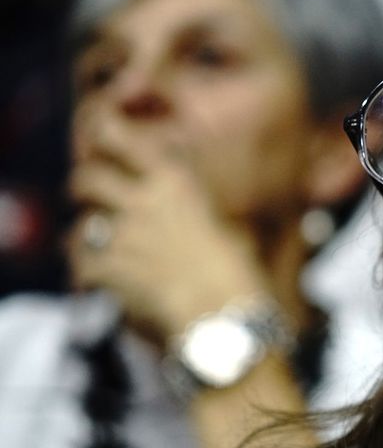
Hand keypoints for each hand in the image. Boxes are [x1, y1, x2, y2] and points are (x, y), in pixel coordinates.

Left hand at [68, 106, 273, 348]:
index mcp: (176, 181)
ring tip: (101, 250)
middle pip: (86, 178)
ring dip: (87, 238)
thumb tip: (177, 202)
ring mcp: (120, 235)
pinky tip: (105, 283)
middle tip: (90, 197)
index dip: (102, 131)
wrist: (223, 316)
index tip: (98, 133)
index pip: (121, 137)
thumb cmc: (237, 272)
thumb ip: (192, 207)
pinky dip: (89, 275)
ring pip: (79, 226)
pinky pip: (81, 266)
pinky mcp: (104, 269)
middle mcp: (142, 200)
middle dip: (83, 188)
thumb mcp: (225, 225)